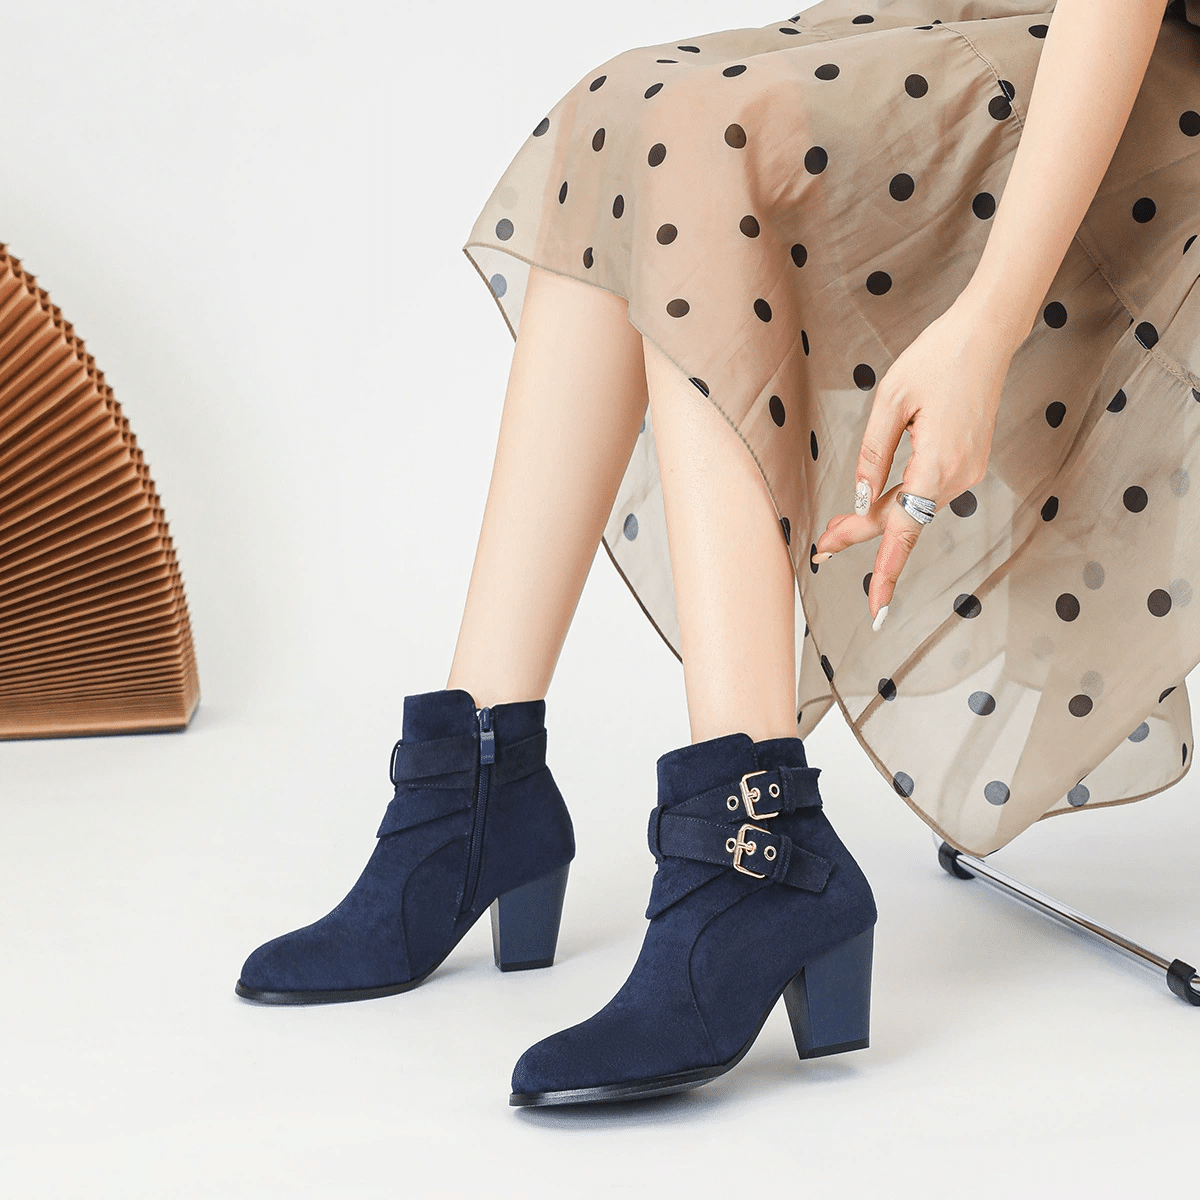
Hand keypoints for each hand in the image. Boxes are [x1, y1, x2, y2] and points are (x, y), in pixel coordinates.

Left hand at [809, 292, 1021, 626]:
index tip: (875, 606)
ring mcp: (968, 471)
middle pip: (903, 521)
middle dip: (860, 536)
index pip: (905, 529)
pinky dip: (899, 503)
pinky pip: (926, 494)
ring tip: (835, 529)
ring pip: (914, 509)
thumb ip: (873, 455)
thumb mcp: (890, 400)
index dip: (886, 570)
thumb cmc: (936, 358)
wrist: (987, 336)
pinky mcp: (968, 464)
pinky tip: (872, 505)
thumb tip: (861, 500)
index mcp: (938, 461)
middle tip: (821, 549)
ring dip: (877, 520)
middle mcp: (959, 474)